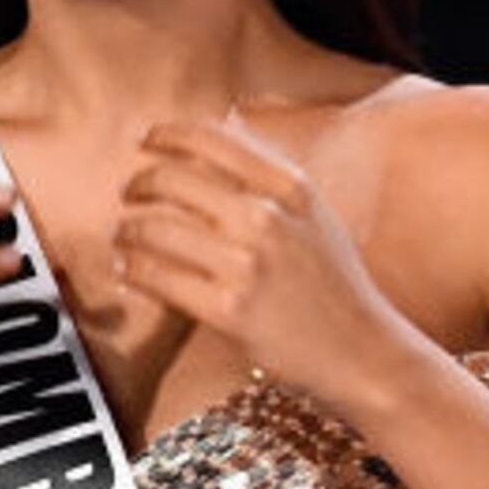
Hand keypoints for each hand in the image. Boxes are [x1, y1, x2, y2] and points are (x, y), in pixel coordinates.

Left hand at [112, 119, 428, 395]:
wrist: (363, 354)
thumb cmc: (336, 289)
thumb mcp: (317, 218)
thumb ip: (272, 180)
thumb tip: (216, 136)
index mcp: (291, 189)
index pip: (211, 139)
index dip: (166, 134)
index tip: (146, 141)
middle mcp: (268, 218)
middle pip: (171, 179)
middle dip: (138, 185)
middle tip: (129, 196)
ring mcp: (248, 265)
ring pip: (154, 228)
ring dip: (127, 231)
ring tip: (125, 239)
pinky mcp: (229, 310)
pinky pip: (156, 277)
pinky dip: (132, 270)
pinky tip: (130, 271)